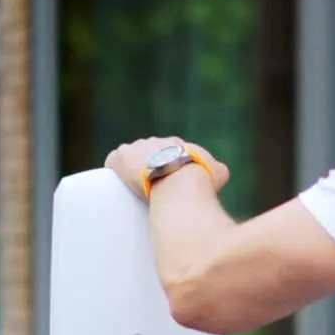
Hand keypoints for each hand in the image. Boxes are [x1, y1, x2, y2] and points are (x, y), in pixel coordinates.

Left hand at [104, 137, 229, 200]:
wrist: (179, 178)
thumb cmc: (200, 178)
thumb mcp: (217, 172)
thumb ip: (217, 170)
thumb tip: (221, 174)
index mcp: (176, 143)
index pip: (169, 152)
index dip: (168, 167)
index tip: (168, 181)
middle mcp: (153, 141)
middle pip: (147, 155)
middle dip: (149, 169)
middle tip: (152, 190)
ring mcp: (134, 149)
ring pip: (129, 159)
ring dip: (132, 172)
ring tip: (135, 193)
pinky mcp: (119, 159)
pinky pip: (113, 163)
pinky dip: (114, 173)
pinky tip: (116, 188)